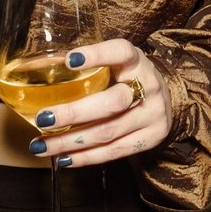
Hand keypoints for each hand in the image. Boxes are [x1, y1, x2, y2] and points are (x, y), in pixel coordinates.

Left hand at [32, 39, 173, 167]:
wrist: (169, 100)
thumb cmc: (130, 80)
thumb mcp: (118, 65)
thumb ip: (92, 68)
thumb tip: (43, 72)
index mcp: (138, 62)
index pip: (121, 52)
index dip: (97, 55)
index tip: (70, 60)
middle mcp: (149, 87)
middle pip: (112, 102)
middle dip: (73, 113)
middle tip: (42, 119)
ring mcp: (153, 116)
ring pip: (108, 132)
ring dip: (70, 141)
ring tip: (41, 145)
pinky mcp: (151, 139)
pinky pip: (113, 152)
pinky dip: (85, 157)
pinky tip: (63, 158)